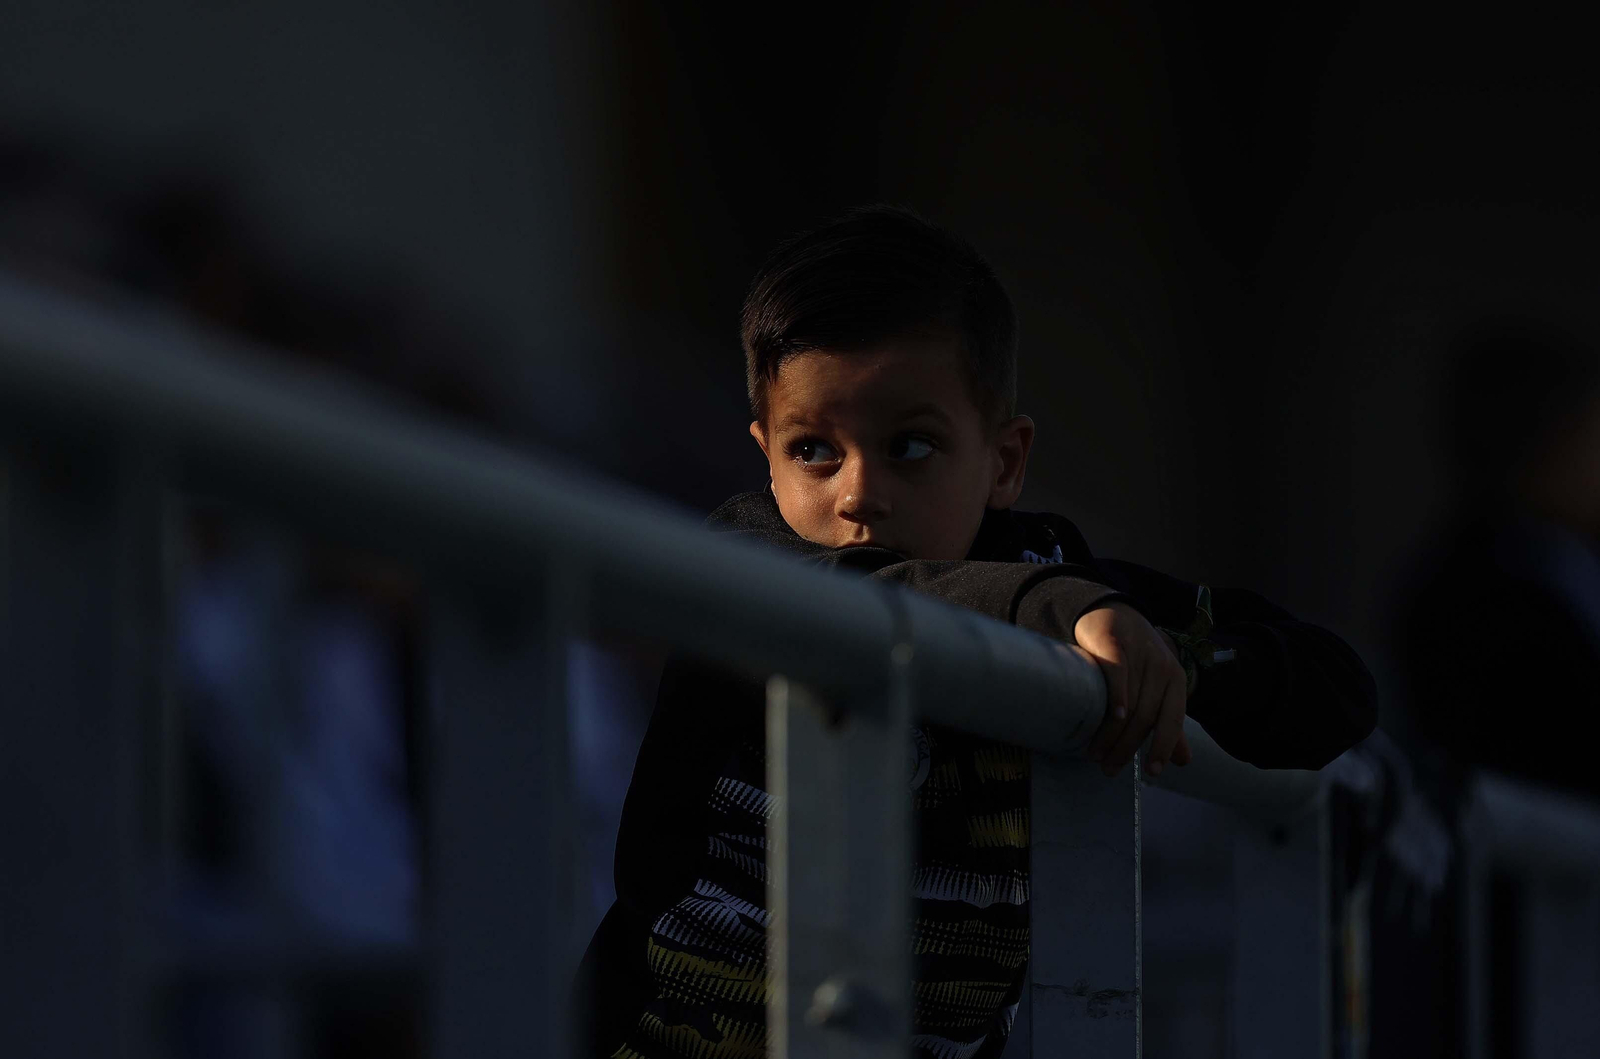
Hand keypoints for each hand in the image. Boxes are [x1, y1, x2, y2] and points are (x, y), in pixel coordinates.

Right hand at [1072, 602, 1192, 776]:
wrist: (1113, 614)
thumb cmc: (1136, 658)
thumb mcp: (1157, 688)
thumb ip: (1168, 723)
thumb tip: (1182, 761)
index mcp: (1176, 681)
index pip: (1173, 720)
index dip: (1163, 746)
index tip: (1151, 772)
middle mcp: (1163, 668)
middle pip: (1146, 717)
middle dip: (1127, 748)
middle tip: (1108, 768)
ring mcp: (1140, 656)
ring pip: (1131, 703)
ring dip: (1112, 734)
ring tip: (1095, 754)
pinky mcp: (1117, 645)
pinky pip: (1119, 675)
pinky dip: (1117, 698)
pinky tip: (1111, 717)